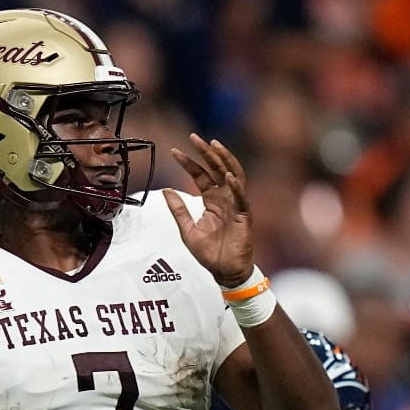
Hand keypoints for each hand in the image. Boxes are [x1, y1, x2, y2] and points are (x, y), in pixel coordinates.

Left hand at [162, 134, 253, 286]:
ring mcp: (236, 205)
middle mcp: (225, 198)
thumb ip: (178, 209)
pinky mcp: (244, 216)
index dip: (189, 162)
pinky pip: (241, 198)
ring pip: (233, 175)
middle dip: (206, 152)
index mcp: (212, 200)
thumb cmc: (209, 253)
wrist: (224, 272)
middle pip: (216, 169)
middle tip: (194, 137)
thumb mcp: (187, 230)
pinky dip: (235, 186)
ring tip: (214, 145)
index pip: (201, 175)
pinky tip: (227, 176)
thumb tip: (165, 190)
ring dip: (224, 160)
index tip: (174, 151)